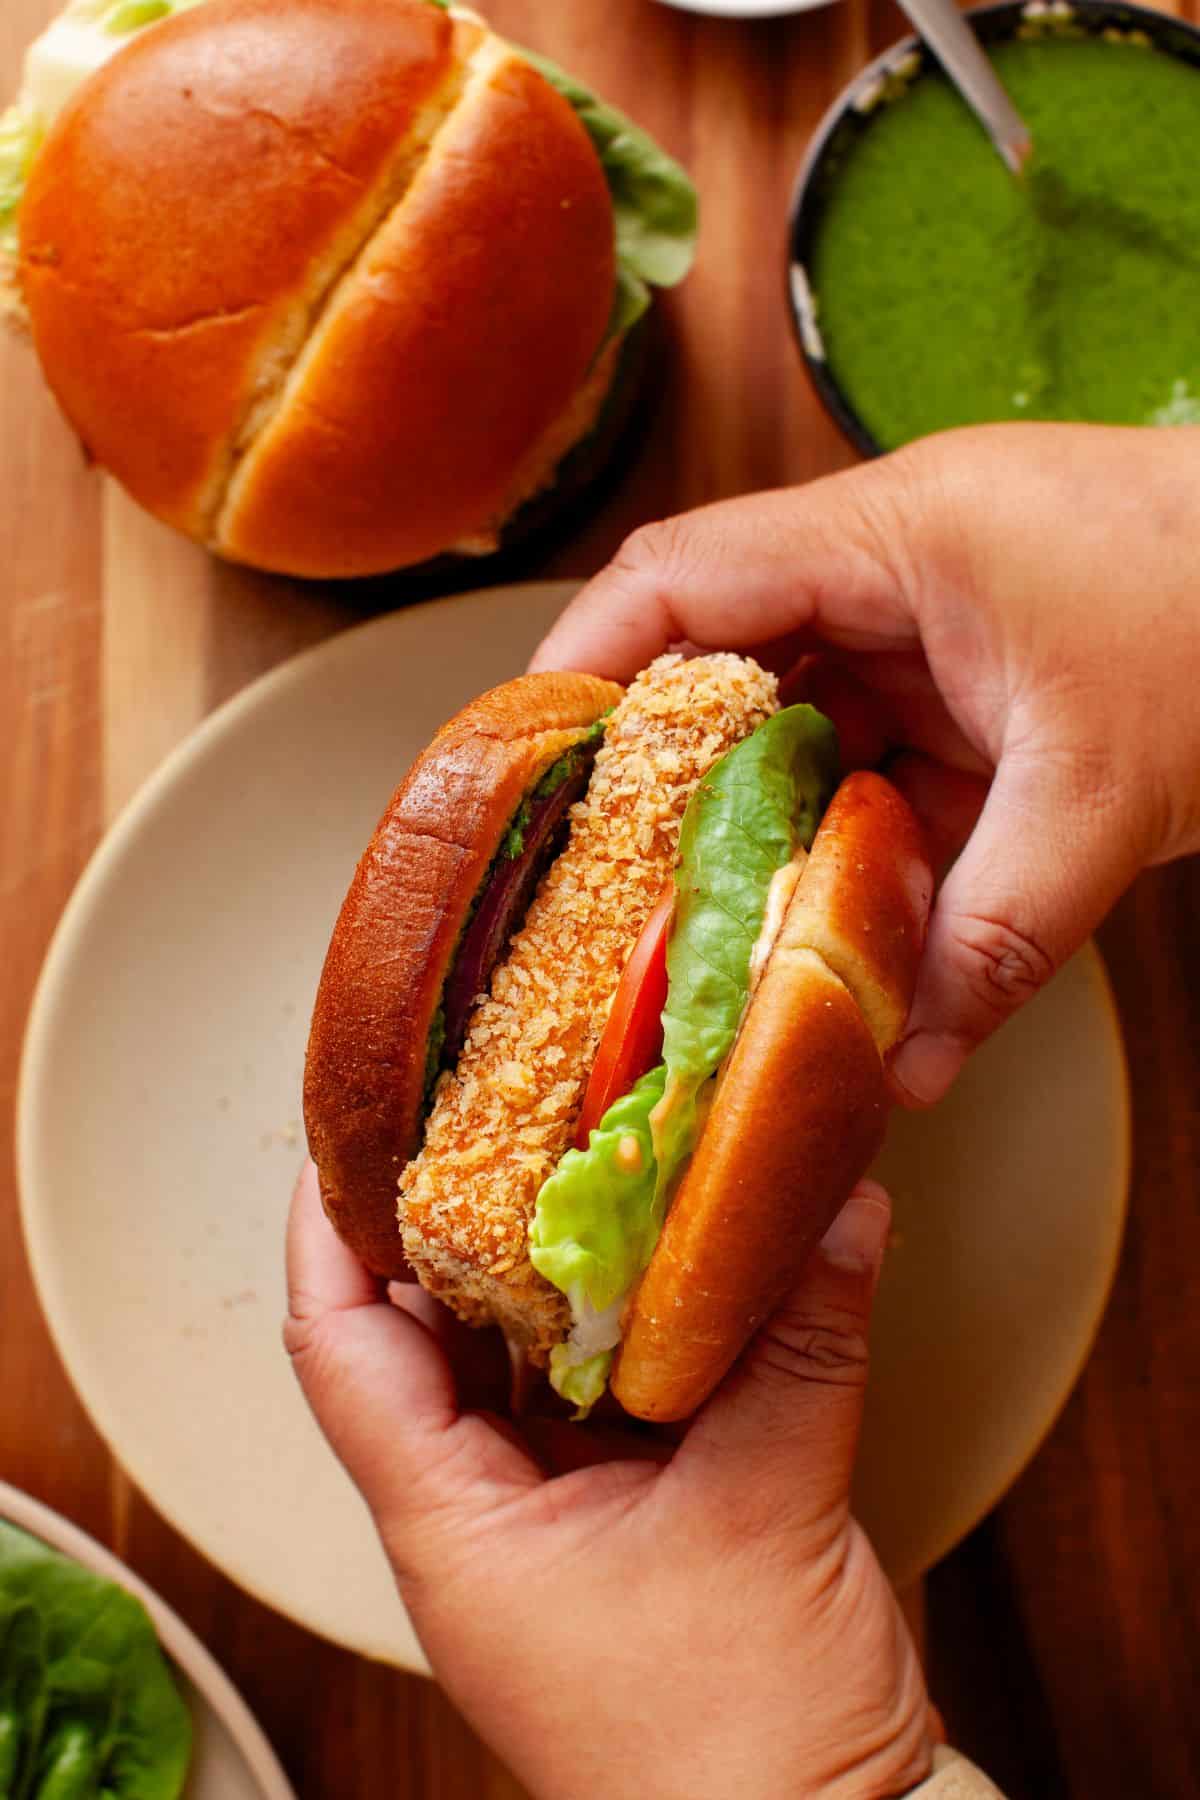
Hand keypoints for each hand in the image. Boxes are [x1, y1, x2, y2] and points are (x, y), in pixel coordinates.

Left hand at [286, 1161, 938, 1799]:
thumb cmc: (743, 1741)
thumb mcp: (768, 1510)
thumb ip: (800, 1346)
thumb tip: (838, 1209)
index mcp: (453, 1527)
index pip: (344, 1346)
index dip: (331, 1230)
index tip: (351, 1135)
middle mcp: (480, 1521)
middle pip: (425, 1338)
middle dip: (452, 1224)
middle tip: (494, 1114)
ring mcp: (549, 1528)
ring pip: (517, 1365)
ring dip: (549, 1271)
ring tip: (581, 1159)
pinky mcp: (623, 1529)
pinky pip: (599, 1400)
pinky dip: (626, 1327)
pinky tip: (671, 1262)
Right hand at [531, 423, 1199, 1104]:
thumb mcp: (1107, 786)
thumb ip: (997, 931)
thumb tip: (904, 1068)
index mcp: (892, 536)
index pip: (679, 576)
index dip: (582, 669)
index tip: (525, 775)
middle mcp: (890, 570)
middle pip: (718, 662)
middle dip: (661, 781)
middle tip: (602, 898)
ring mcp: (933, 629)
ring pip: (797, 727)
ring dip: (759, 829)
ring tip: (701, 934)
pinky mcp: (977, 686)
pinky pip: (875, 764)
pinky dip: (846, 842)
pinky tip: (828, 926)